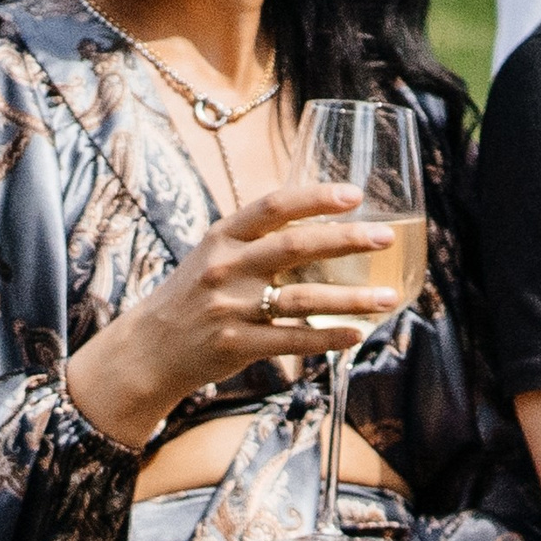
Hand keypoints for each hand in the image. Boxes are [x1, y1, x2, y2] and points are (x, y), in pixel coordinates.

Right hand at [65, 181, 401, 453]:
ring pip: (301, 299)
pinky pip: (292, 340)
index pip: (272, 206)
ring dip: (351, 298)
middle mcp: (226, 267)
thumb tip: (317, 218)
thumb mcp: (216, 255)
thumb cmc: (196, 295)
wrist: (150, 346)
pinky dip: (327, 338)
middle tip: (386, 237)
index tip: (354, 195)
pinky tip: (357, 334)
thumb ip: (257, 239)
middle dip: (345, 241)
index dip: (314, 198)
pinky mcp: (236, 344)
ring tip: (390, 297)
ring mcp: (230, 307)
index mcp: (223, 236)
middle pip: (294, 247)